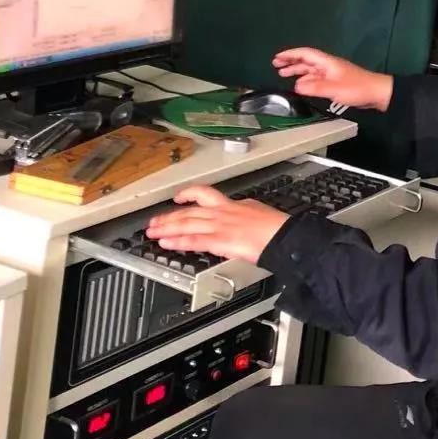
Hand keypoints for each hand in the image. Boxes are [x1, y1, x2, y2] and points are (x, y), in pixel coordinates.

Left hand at [145, 186, 286, 263]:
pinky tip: (166, 243)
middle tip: (154, 221)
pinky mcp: (220, 240)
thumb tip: (243, 217)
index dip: (188, 196)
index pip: (205, 197)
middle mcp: (223, 212)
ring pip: (187, 223)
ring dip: (167, 227)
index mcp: (234, 205)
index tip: (178, 198)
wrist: (284, 236)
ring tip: (153, 232)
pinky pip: (193, 240)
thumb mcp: (259, 212)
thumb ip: (246, 213)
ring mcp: (220, 225)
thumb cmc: (278, 228)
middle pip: (190, 210)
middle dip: (170, 216)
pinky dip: (177, 241)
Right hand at [271, 46, 392, 111]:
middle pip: (306, 60)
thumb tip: (296, 86)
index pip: (305, 54)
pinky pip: (317, 78)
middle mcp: (328, 66)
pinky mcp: (336, 82)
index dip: (290, 54)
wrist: (377, 93)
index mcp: (327, 63)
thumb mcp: (333, 89)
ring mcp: (332, 74)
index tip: (277, 58)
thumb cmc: (357, 88)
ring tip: (285, 75)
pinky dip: (307, 80)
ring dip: (298, 71)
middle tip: (277, 66)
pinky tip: (302, 85)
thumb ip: (314, 87)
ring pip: (311, 70)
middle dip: (291, 62)